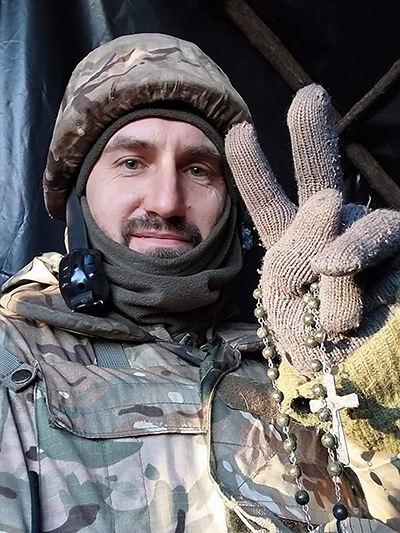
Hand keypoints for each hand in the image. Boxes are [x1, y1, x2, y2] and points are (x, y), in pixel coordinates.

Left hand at [225, 84, 399, 375]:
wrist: (350, 380)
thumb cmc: (306, 340)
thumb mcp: (280, 294)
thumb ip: (297, 245)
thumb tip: (331, 199)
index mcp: (292, 241)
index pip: (271, 200)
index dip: (256, 168)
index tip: (239, 130)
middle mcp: (331, 233)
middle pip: (322, 177)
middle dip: (313, 138)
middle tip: (308, 96)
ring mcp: (368, 243)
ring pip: (363, 222)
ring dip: (345, 248)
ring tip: (328, 272)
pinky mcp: (399, 259)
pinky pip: (379, 249)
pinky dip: (358, 277)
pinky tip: (350, 300)